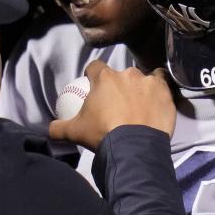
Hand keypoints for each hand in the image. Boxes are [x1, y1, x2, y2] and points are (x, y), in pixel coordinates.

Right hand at [48, 61, 176, 149]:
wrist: (135, 147)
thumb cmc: (102, 134)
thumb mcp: (75, 132)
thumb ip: (58, 128)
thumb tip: (49, 129)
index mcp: (104, 78)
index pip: (94, 67)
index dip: (93, 76)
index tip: (94, 88)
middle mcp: (127, 74)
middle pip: (120, 75)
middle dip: (118, 85)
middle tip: (118, 104)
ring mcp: (148, 81)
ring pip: (143, 78)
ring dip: (140, 88)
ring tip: (140, 106)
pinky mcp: (165, 92)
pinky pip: (163, 83)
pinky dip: (159, 90)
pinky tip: (157, 101)